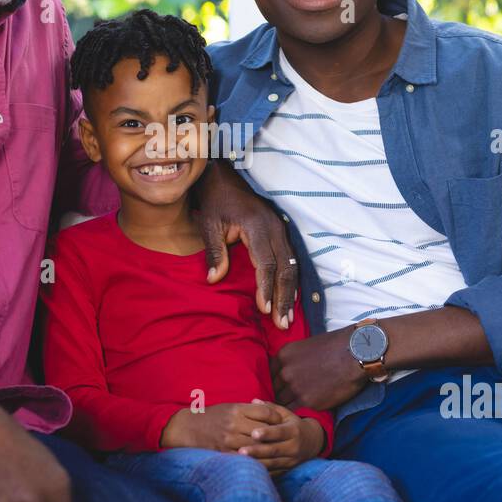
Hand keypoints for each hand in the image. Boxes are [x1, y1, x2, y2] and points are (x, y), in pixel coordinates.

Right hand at [161, 402, 283, 451]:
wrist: (187, 428)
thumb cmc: (211, 416)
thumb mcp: (229, 407)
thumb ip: (248, 410)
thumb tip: (270, 413)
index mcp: (236, 409)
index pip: (265, 411)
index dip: (277, 417)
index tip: (283, 422)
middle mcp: (233, 423)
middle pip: (264, 430)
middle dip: (276, 435)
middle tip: (286, 439)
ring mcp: (229, 439)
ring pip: (256, 446)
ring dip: (268, 450)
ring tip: (279, 452)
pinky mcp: (224, 452)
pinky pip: (245, 458)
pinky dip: (256, 460)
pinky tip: (264, 462)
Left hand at [195, 161, 297, 328]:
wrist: (223, 176)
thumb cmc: (215, 200)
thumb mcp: (209, 224)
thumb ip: (215, 251)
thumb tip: (213, 280)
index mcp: (258, 226)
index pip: (266, 263)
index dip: (267, 288)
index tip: (264, 310)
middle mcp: (275, 227)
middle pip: (285, 268)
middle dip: (284, 298)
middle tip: (281, 324)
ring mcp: (281, 228)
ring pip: (292, 265)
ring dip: (290, 293)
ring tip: (286, 318)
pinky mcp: (281, 231)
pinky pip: (291, 259)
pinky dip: (290, 280)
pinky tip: (289, 298)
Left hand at [236, 400, 324, 474]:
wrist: (312, 443)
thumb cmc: (293, 425)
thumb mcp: (286, 414)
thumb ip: (270, 408)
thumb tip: (254, 400)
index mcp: (294, 431)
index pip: (279, 432)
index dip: (267, 433)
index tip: (254, 433)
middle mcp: (294, 446)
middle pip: (274, 450)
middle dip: (257, 451)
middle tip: (241, 451)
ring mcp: (291, 460)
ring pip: (272, 463)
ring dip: (256, 463)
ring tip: (241, 461)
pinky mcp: (287, 470)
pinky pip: (273, 472)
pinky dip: (261, 471)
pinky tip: (248, 469)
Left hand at [272, 328, 368, 410]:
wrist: (354, 353)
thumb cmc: (336, 346)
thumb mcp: (306, 346)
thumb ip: (294, 359)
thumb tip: (291, 368)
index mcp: (283, 355)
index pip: (270, 373)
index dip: (278, 381)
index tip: (284, 386)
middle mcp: (285, 371)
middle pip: (275, 388)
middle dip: (282, 393)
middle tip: (292, 398)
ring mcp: (294, 387)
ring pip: (282, 402)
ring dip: (289, 404)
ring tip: (296, 406)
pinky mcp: (307, 401)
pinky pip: (294, 411)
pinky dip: (297, 413)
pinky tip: (303, 411)